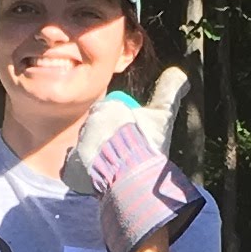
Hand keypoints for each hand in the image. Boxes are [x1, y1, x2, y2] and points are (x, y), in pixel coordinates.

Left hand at [61, 68, 207, 251]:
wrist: (133, 178)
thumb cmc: (148, 144)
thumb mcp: (163, 114)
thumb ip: (170, 90)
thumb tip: (180, 73)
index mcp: (106, 109)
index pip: (108, 112)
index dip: (121, 124)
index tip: (132, 136)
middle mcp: (86, 125)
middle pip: (96, 131)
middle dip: (107, 139)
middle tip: (124, 154)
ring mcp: (76, 148)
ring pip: (85, 149)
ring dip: (96, 156)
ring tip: (115, 168)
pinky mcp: (70, 170)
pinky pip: (75, 169)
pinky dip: (85, 173)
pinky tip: (101, 178)